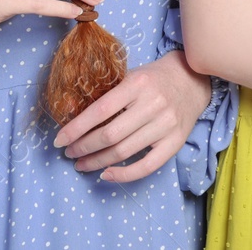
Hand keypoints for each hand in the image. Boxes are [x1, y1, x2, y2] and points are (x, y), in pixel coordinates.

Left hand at [51, 49, 214, 182]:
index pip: (99, 111)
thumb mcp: (130, 76)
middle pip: (109, 135)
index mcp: (137, 84)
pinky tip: (107, 174)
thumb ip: (108, 95)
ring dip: (97, 162)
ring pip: (123, 152)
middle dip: (83, 147)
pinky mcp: (175, 142)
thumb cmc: (154, 79)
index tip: (59, 140)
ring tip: (82, 164)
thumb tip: (73, 117)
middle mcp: (153, 104)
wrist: (192, 80)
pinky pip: (146, 166)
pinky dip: (123, 175)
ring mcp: (166, 125)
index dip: (75, 129)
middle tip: (69, 152)